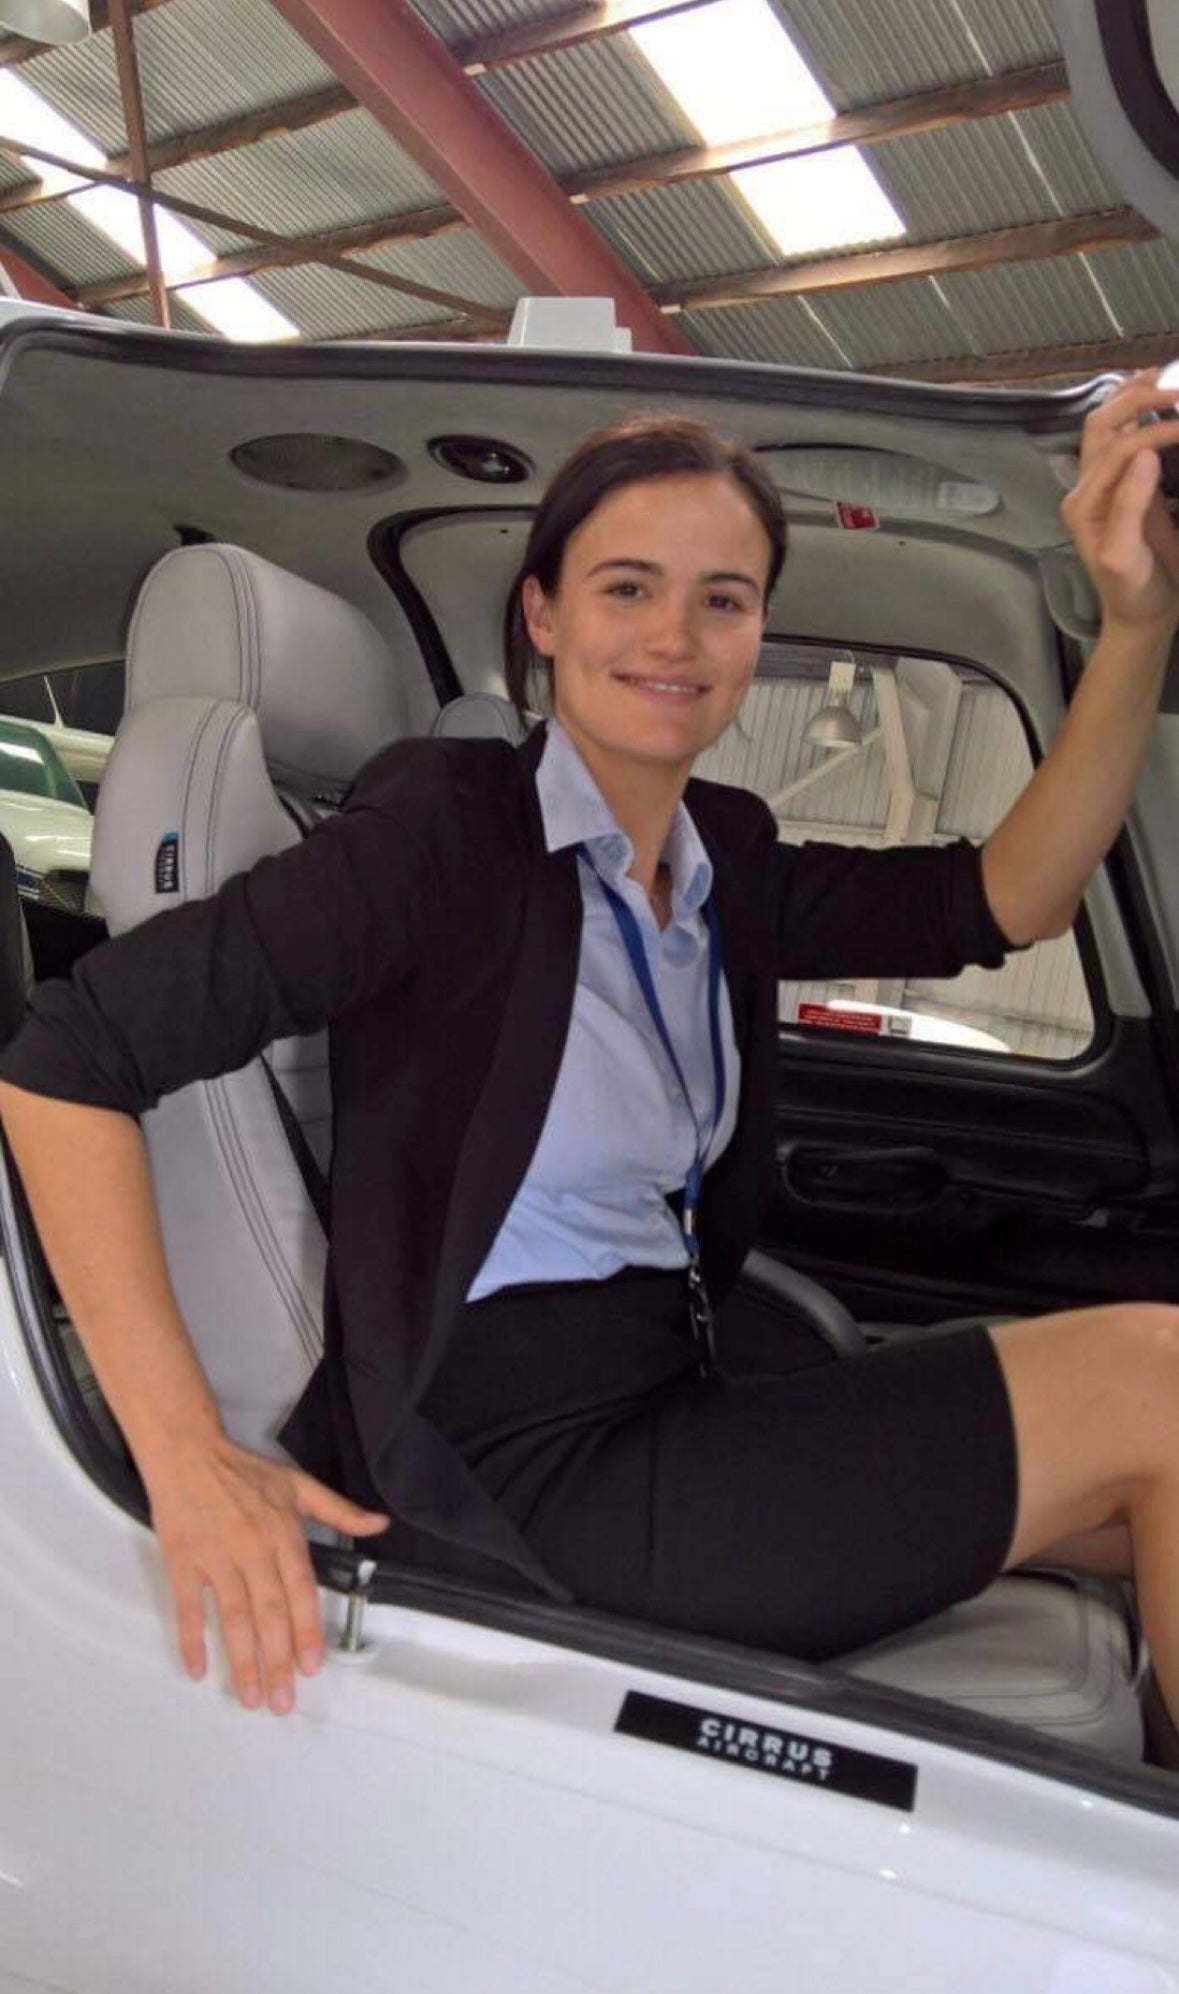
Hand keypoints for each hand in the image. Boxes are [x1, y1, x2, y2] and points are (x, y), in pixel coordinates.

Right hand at [147, 1436, 387, 1713]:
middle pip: (268, 1613)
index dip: (306, 1631)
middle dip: (277, 1661)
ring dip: (241, 1661)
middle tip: (283, 1702)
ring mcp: (215, 1558)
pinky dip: (191, 1640)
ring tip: (251, 1698)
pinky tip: (198, 1670)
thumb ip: (339, 1510)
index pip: (300, 1591)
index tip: (311, 1667)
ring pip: (232, 1618)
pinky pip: (188, 1608)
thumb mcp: (298, 1485)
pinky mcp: (182, 1562)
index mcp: (283, 1533)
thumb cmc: (244, 1471)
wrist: (188, 1453)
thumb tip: (380, 1524)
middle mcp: (252, 1549)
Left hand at [1061, 370, 1178, 635]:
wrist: (1141, 617)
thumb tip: (1144, 452)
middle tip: (1178, 388)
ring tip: (1166, 375)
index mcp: (1085, 502)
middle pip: (1104, 422)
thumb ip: (1131, 505)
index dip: (1157, 429)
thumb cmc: (1133, 593)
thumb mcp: (1127, 557)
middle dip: (1139, 397)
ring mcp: (1105, 484)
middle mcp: (1088, 487)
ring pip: (1109, 424)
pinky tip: (1163, 402)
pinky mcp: (1126, 487)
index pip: (1120, 446)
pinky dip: (1141, 412)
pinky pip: (1126, 437)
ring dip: (1134, 395)